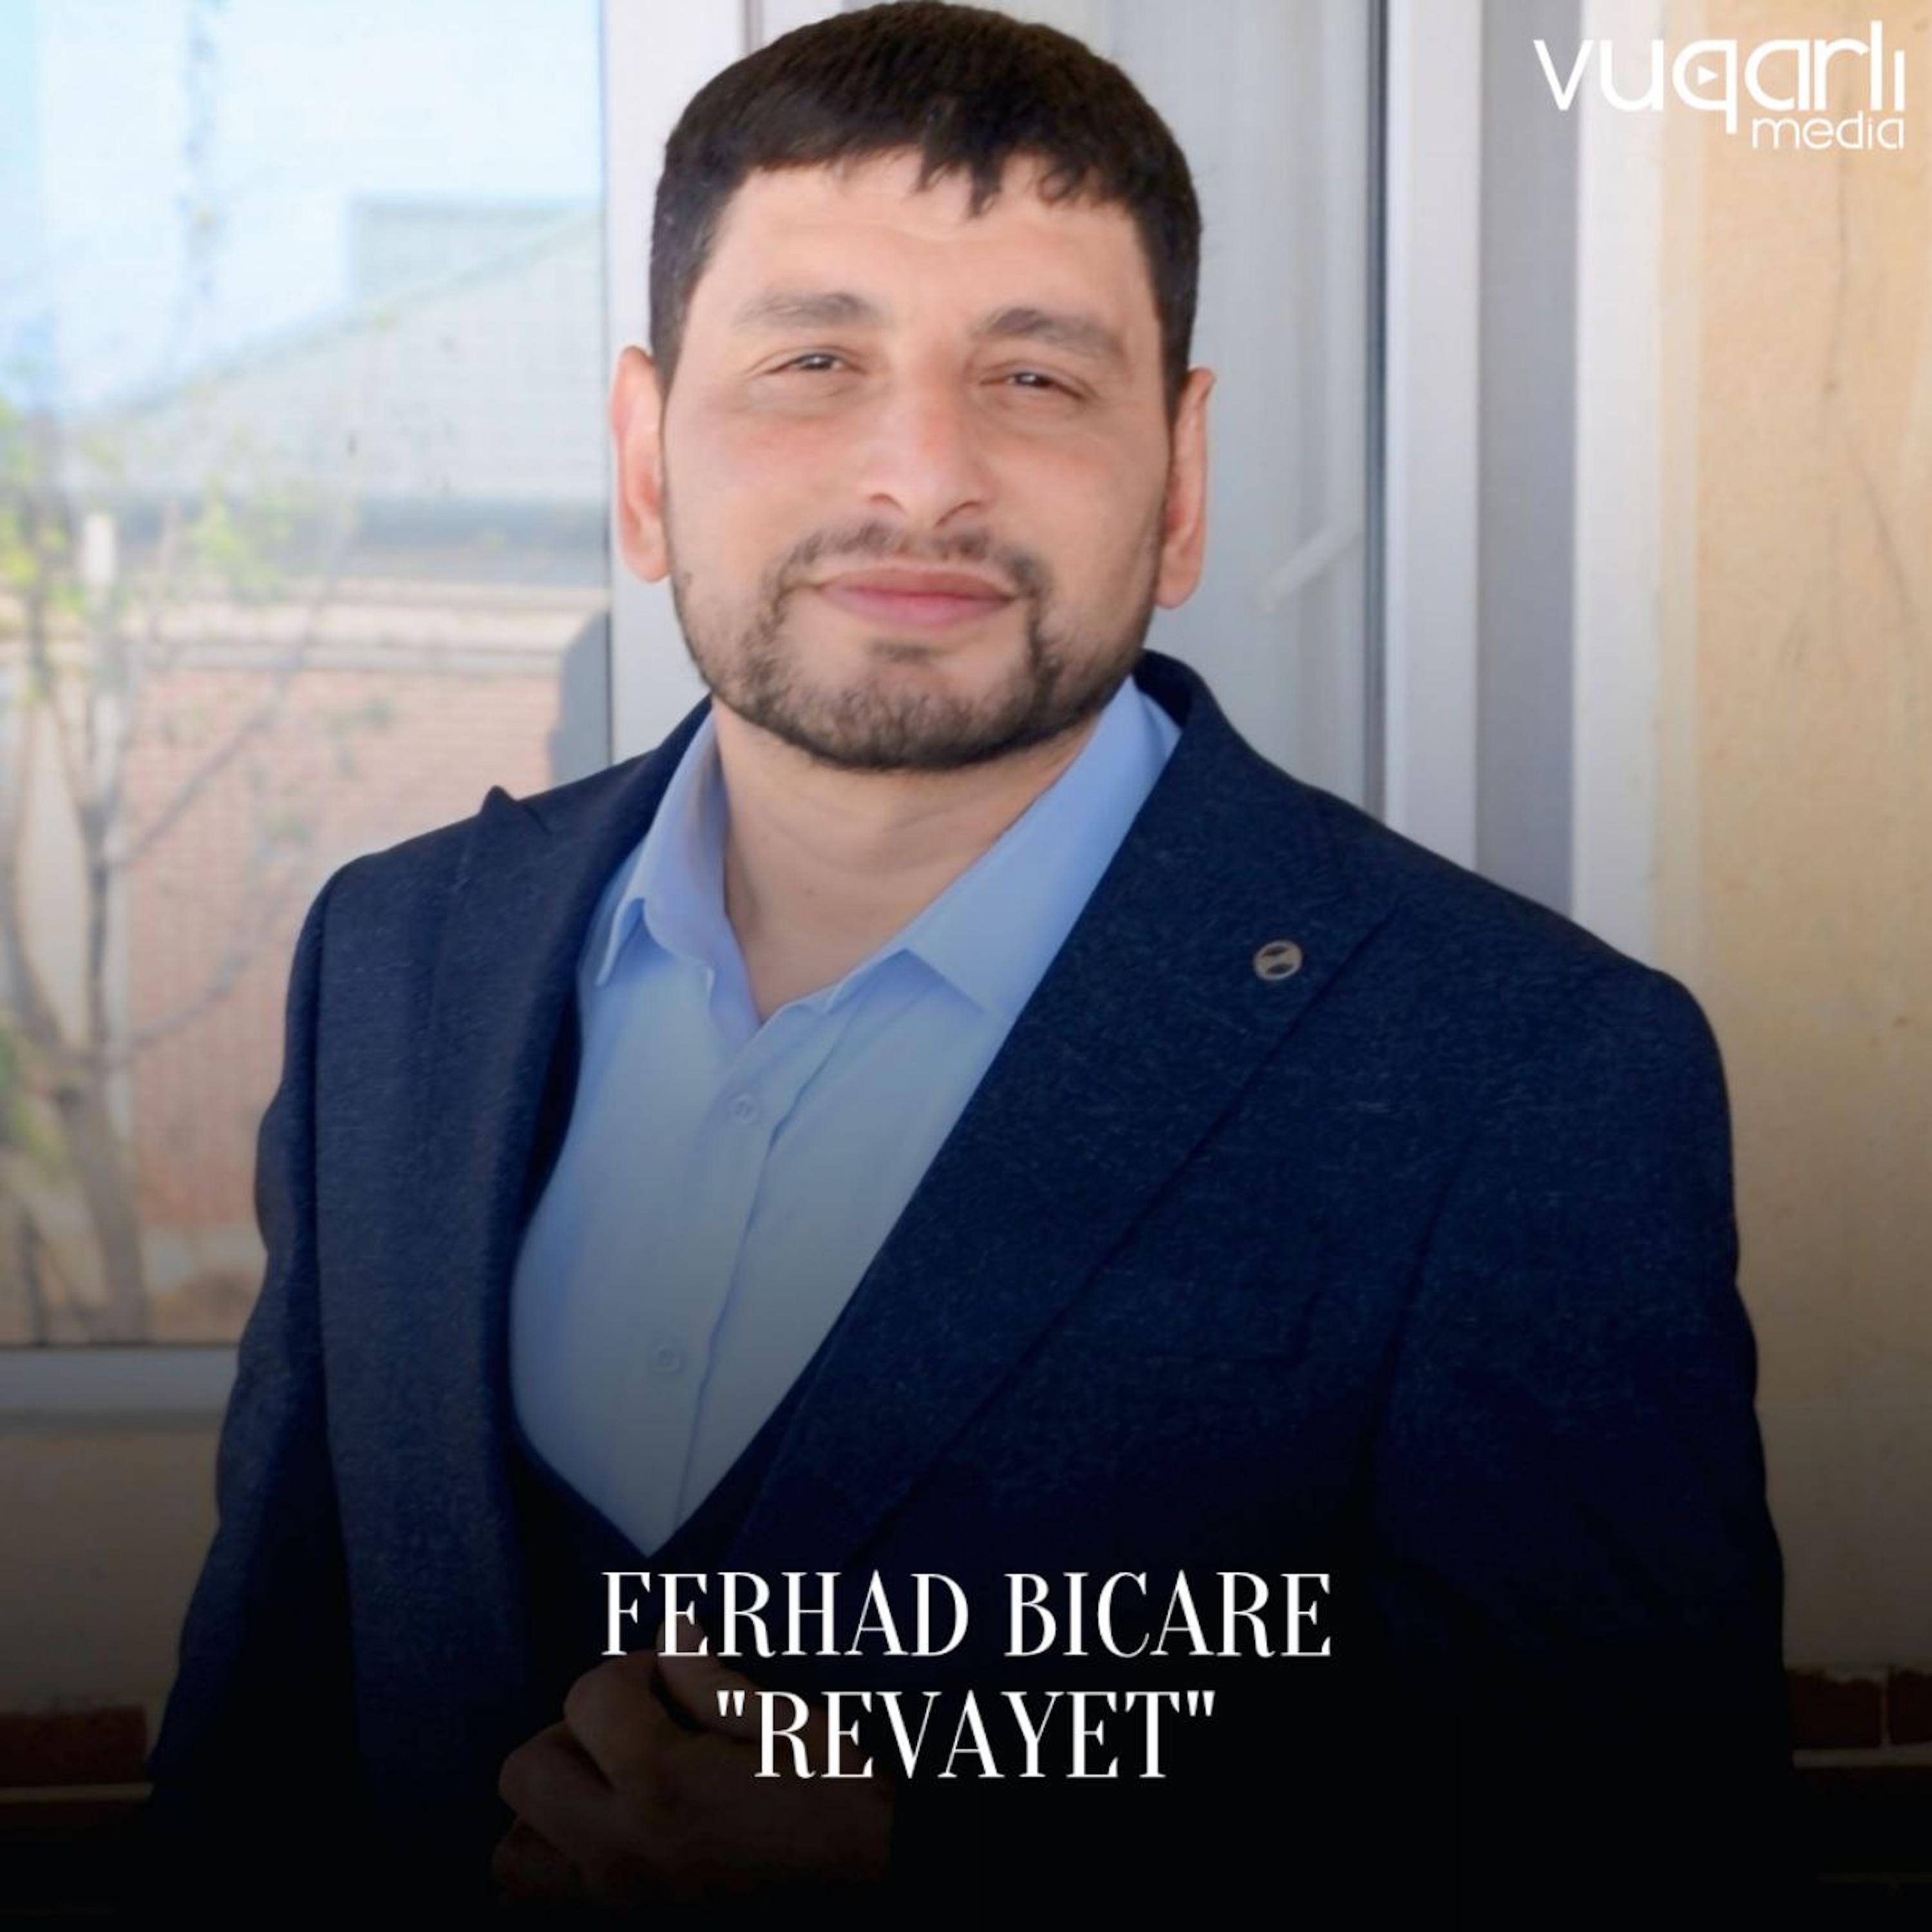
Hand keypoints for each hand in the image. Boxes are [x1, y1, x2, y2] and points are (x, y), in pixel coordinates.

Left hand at [492, 1631, 893, 1912]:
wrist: (881, 1899)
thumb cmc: (844, 1813)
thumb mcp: (791, 1728)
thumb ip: (712, 1683)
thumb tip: (671, 1633)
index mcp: (663, 1787)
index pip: (588, 1698)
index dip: (632, 1670)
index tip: (671, 1678)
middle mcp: (619, 1854)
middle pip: (527, 1773)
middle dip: (575, 1735)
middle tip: (634, 1732)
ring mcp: (614, 1907)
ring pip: (514, 1856)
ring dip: (550, 1812)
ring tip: (612, 1794)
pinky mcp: (625, 1931)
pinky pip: (546, 1904)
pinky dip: (560, 1871)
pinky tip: (615, 1844)